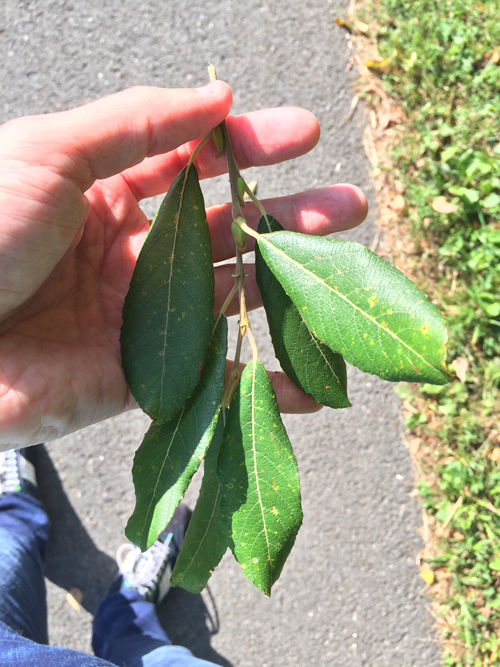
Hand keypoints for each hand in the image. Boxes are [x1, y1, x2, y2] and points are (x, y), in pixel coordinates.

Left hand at [0, 81, 366, 447]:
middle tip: (345, 206)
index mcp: (111, 194)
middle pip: (229, 231)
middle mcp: (136, 253)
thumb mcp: (49, 152)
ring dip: (289, 285)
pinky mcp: (144, 377)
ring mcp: (145, 316)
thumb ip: (136, 124)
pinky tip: (311, 381)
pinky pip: (214, 376)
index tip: (302, 134)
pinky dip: (262, 382)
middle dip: (288, 215)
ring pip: (233, 297)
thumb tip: (217, 96)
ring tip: (341, 266)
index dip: (250, 146)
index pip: (197, 163)